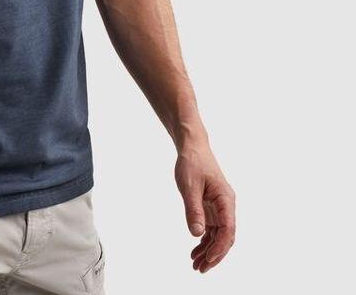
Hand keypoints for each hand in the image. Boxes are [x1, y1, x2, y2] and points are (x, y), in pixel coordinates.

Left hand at [174, 141, 235, 273]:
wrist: (192, 148)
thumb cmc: (192, 163)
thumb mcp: (189, 186)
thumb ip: (193, 210)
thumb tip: (196, 234)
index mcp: (225, 199)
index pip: (228, 229)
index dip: (220, 247)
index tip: (209, 259)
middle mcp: (226, 206)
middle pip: (225, 237)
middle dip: (214, 255)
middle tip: (200, 269)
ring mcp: (219, 208)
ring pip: (218, 235)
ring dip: (208, 251)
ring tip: (196, 264)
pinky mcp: (211, 207)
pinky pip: (211, 229)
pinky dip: (204, 240)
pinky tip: (195, 250)